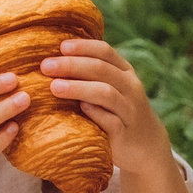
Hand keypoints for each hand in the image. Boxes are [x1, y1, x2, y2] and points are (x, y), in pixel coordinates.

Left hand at [40, 40, 173, 174]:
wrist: (147, 145)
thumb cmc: (117, 111)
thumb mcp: (111, 87)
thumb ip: (91, 73)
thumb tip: (53, 59)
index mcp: (124, 71)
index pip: (105, 52)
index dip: (83, 47)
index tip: (61, 46)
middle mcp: (130, 87)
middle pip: (101, 70)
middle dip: (72, 65)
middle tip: (46, 66)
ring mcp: (129, 110)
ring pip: (106, 93)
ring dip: (78, 88)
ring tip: (54, 87)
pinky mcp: (125, 133)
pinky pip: (110, 121)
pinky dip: (94, 113)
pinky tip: (78, 109)